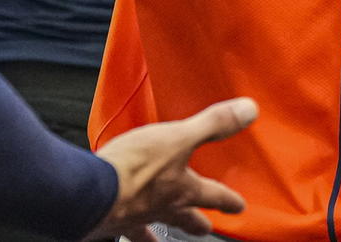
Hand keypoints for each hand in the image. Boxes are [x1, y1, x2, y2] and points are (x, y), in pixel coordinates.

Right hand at [88, 97, 256, 241]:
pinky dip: (125, 229)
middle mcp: (162, 207)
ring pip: (154, 227)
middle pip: (186, 219)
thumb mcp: (179, 137)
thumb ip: (213, 124)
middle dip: (196, 222)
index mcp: (182, 189)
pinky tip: (119, 229)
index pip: (213, 195)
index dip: (228, 199)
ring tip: (157, 238)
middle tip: (203, 227)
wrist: (93, 190)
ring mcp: (137, 216)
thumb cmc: (134, 167)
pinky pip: (123, 229)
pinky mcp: (111, 219)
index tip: (238, 206)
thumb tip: (248, 112)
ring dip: (159, 231)